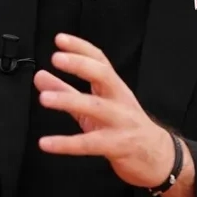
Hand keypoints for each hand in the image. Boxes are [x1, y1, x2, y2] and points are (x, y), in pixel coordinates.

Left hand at [34, 33, 174, 189]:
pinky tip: (46, 143)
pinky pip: (89, 144)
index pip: (100, 60)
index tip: (59, 39)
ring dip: (68, 100)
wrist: (157, 157)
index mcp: (114, 88)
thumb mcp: (94, 106)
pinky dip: (65, 143)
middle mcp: (119, 100)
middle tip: (56, 58)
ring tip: (44, 98)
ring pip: (96, 107)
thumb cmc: (124, 127)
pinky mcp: (118, 146)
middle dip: (80, 65)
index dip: (80, 47)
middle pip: (103, 75)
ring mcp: (121, 123)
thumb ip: (66, 90)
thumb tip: (39, 76)